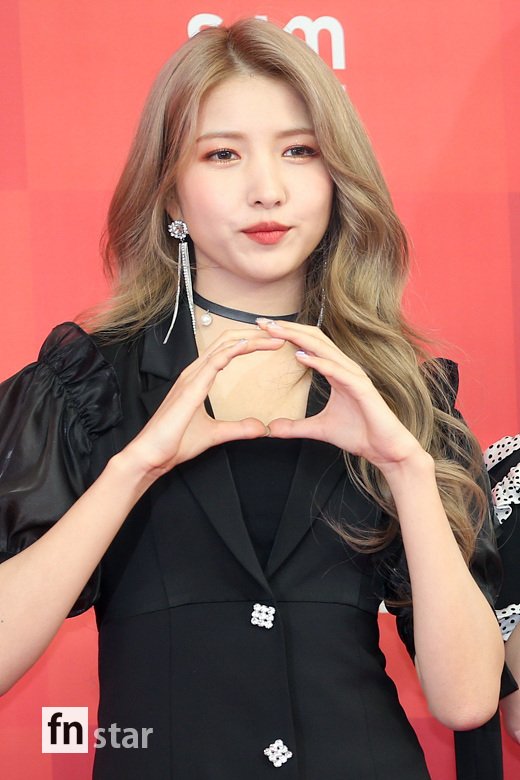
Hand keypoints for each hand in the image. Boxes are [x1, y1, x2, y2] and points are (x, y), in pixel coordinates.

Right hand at [123, 329, 285, 478]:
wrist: (151, 455)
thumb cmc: (174, 443)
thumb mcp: (216, 434)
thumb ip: (238, 428)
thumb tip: (261, 427)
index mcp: (197, 379)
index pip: (226, 351)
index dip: (248, 343)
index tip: (270, 343)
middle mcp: (193, 373)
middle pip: (226, 342)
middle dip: (253, 335)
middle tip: (278, 334)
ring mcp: (191, 378)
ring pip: (222, 347)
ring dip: (249, 339)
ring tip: (272, 337)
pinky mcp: (191, 388)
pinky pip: (214, 362)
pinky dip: (232, 351)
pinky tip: (247, 345)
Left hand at [257, 319, 422, 471]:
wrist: (385, 449)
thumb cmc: (359, 434)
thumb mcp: (318, 429)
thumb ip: (295, 427)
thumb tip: (272, 429)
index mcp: (336, 371)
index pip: (309, 345)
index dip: (287, 335)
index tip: (263, 330)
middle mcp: (345, 368)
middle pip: (314, 339)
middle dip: (288, 329)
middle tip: (262, 323)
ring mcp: (354, 375)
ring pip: (324, 349)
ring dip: (298, 338)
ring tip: (276, 332)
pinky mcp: (361, 388)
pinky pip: (336, 371)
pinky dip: (318, 362)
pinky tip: (300, 356)